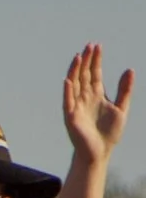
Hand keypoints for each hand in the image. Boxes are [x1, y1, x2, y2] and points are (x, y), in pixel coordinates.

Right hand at [65, 43, 134, 164]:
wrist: (100, 151)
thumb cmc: (109, 132)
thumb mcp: (122, 108)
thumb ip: (124, 89)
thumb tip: (129, 70)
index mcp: (96, 95)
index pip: (95, 73)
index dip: (96, 60)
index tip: (97, 46)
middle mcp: (84, 97)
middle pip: (84, 75)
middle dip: (87, 60)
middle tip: (89, 46)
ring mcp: (76, 105)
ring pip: (75, 84)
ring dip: (75, 70)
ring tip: (79, 57)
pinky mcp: (71, 116)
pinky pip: (68, 101)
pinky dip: (67, 90)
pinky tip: (68, 80)